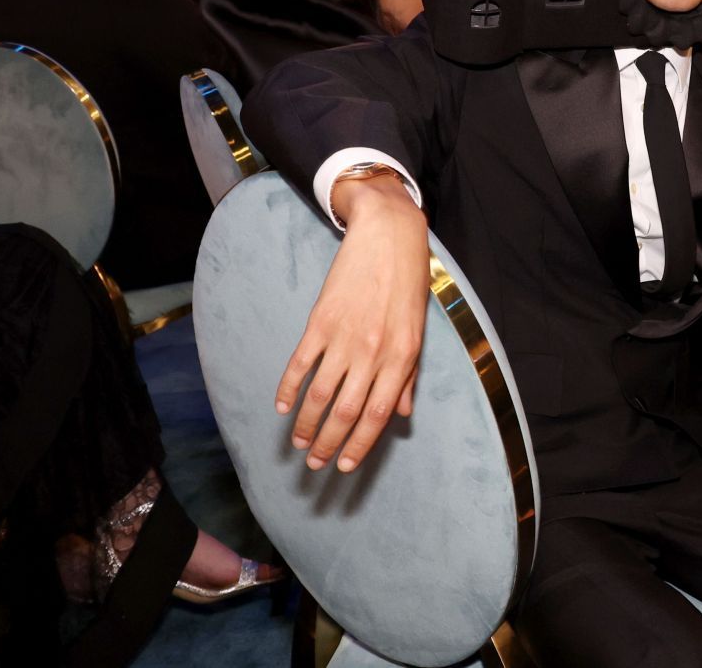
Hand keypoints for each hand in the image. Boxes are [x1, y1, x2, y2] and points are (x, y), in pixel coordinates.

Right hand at [275, 177, 428, 471]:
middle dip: (330, 444)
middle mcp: (373, 353)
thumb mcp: (418, 329)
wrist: (388, 235)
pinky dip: (289, 390)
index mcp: (402, 357)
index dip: (361, 444)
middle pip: (346, 412)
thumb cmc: (408, 283)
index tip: (346, 466)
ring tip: (299, 444)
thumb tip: (403, 414)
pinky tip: (283, 408)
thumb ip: (409, 375)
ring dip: (307, 426)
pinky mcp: (321, 321)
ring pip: (320, 396)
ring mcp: (344, 337)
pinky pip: (301, 365)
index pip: (379, 414)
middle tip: (316, 464)